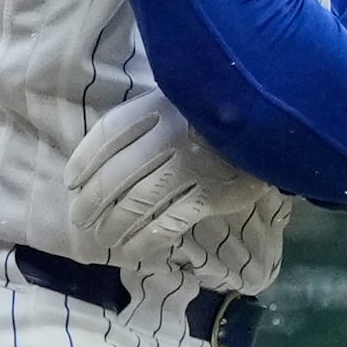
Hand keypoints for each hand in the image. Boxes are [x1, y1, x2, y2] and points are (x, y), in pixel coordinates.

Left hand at [67, 88, 272, 273]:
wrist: (276, 119)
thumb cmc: (220, 109)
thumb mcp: (183, 95)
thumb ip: (149, 115)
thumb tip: (110, 146)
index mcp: (156, 108)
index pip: (107, 136)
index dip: (83, 162)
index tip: (71, 181)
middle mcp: (167, 138)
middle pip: (114, 176)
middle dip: (90, 203)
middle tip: (78, 221)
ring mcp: (189, 169)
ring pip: (136, 204)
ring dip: (112, 227)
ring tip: (99, 241)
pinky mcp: (210, 195)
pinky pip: (167, 224)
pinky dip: (144, 241)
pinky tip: (131, 251)